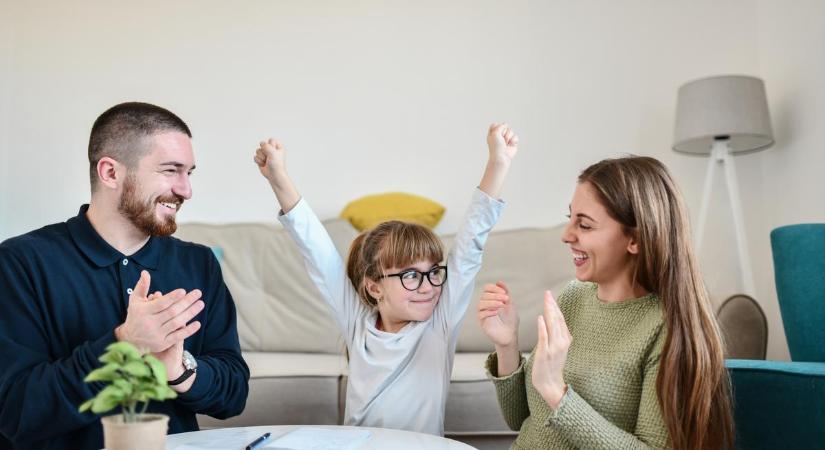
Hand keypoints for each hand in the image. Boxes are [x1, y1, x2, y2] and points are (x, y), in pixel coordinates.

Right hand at [115, 271, 203, 352]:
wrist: (130, 341)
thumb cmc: (135, 316)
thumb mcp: (135, 301)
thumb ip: (141, 287)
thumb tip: (145, 272)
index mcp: (144, 311)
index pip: (160, 304)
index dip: (172, 297)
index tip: (183, 291)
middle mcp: (150, 323)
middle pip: (172, 312)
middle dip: (186, 302)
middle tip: (198, 293)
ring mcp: (157, 335)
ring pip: (176, 323)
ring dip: (190, 313)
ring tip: (201, 304)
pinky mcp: (162, 344)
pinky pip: (177, 337)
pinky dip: (188, 331)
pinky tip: (198, 323)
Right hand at [254, 138, 286, 184]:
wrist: (274, 175)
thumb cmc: (276, 165)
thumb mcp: (273, 153)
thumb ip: (266, 146)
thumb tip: (261, 143)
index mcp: (278, 146)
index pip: (271, 140)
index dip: (271, 146)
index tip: (274, 153)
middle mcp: (272, 149)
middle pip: (263, 144)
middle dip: (264, 152)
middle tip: (269, 158)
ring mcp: (266, 154)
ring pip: (258, 150)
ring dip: (261, 157)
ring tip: (266, 162)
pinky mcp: (261, 159)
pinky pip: (255, 156)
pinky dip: (258, 161)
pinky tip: (263, 164)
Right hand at [477, 281, 519, 346]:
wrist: (510, 334)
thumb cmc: (510, 320)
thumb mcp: (510, 303)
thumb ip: (505, 292)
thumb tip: (499, 281)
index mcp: (491, 299)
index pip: (487, 288)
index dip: (494, 288)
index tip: (504, 293)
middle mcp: (485, 304)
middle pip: (484, 295)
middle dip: (496, 296)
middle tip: (506, 299)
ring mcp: (483, 313)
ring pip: (481, 304)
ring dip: (492, 303)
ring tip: (502, 305)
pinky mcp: (482, 322)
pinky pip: (481, 314)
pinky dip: (489, 312)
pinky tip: (496, 312)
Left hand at [487, 123, 518, 163]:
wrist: (501, 157)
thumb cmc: (496, 146)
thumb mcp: (495, 133)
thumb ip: (500, 126)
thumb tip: (505, 124)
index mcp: (493, 133)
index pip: (496, 124)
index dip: (497, 127)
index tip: (495, 134)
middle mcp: (499, 135)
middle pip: (504, 126)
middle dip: (503, 132)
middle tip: (501, 140)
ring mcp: (506, 138)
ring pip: (510, 130)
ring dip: (508, 137)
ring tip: (505, 143)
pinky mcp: (512, 142)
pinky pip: (515, 136)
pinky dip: (513, 140)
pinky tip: (510, 145)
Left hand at [531, 290, 571, 408]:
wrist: (550, 383)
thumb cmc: (552, 365)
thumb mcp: (558, 347)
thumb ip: (557, 334)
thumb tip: (552, 319)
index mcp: (565, 339)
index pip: (561, 319)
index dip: (555, 307)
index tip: (550, 296)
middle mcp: (562, 342)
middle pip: (557, 319)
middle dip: (552, 305)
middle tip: (547, 293)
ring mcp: (554, 348)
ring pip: (553, 326)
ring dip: (549, 311)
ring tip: (546, 300)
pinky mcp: (545, 353)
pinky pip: (544, 338)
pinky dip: (543, 327)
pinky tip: (540, 318)